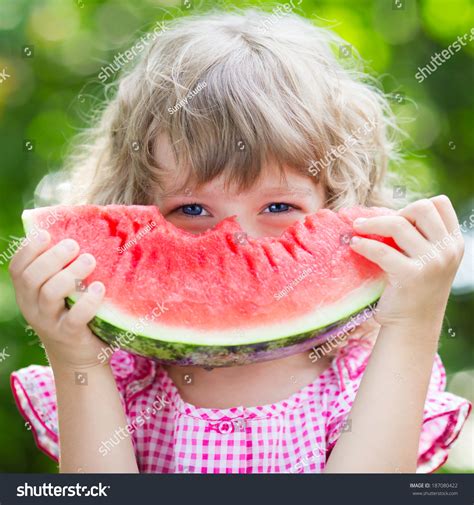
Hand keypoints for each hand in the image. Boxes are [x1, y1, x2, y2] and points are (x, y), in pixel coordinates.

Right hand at [9, 230, 110, 369]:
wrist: (78, 355)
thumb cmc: (71, 311)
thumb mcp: (60, 291)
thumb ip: (61, 268)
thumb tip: (77, 231)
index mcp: (27, 292)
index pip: (17, 267)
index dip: (29, 249)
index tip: (47, 234)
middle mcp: (32, 306)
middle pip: (32, 277)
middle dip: (53, 257)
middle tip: (74, 245)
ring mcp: (49, 322)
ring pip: (50, 293)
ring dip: (71, 274)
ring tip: (89, 260)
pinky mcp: (69, 335)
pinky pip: (75, 317)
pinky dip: (88, 301)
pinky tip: (100, 288)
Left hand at [349, 196, 463, 330]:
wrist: (412, 327)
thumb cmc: (414, 290)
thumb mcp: (428, 260)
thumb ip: (421, 237)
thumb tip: (386, 212)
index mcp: (453, 243)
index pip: (440, 204)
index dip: (415, 207)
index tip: (398, 220)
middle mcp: (447, 250)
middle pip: (421, 207)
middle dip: (395, 212)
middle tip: (377, 226)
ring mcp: (431, 262)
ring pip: (398, 224)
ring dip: (372, 222)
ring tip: (357, 227)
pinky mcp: (410, 276)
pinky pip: (381, 249)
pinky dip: (363, 244)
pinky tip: (354, 244)